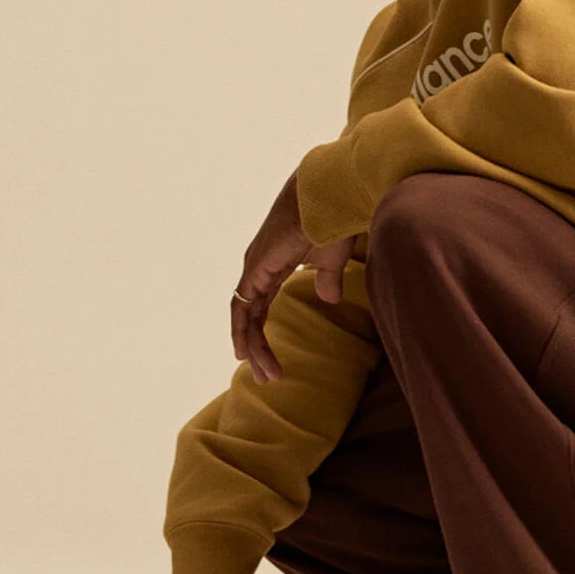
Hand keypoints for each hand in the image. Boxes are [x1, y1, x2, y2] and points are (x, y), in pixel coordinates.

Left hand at [232, 168, 354, 383]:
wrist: (326, 197)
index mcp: (273, 264)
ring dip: (253, 347)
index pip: (261, 305)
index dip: (263, 331)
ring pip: (246, 317)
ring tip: (266, 375)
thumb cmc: (331, 221)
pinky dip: (244, 333)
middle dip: (257, 347)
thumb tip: (328, 298)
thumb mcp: (331, 259)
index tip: (269, 358)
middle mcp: (258, 267)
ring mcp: (254, 268)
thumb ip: (328, 280)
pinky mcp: (255, 270)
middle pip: (251, 316)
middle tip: (267, 376)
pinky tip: (248, 355)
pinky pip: (243, 309)